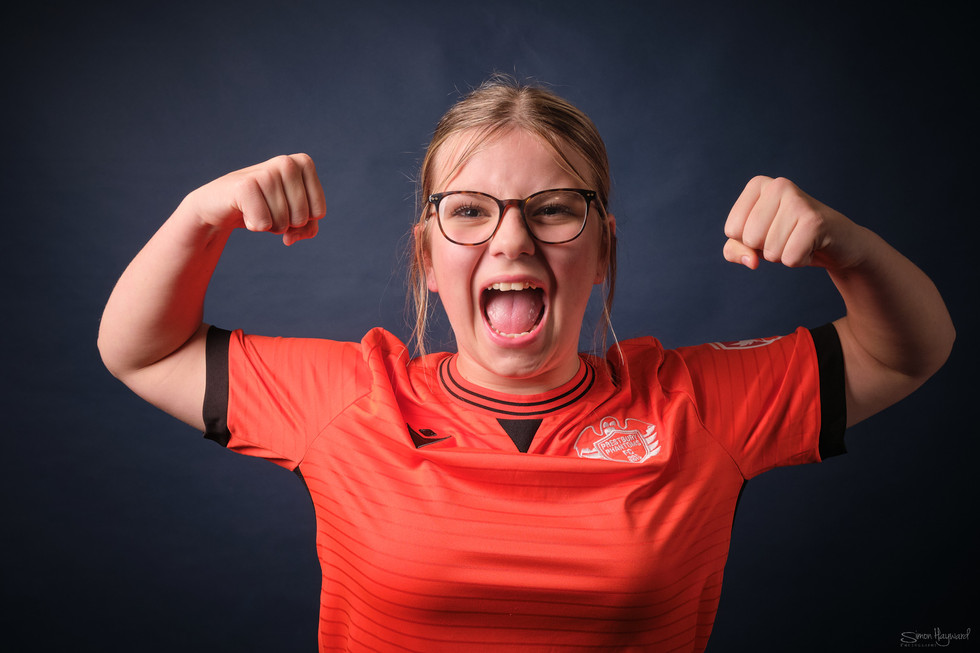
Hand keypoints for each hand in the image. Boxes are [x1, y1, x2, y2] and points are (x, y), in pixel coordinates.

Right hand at [182, 154, 325, 245]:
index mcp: (303, 163)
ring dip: (268, 225)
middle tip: (266, 207)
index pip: (318, 212)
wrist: (221, 204)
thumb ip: (308, 229)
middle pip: (302, 218)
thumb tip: (290, 237)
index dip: (302, 219)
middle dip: (285, 223)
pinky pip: (264, 224)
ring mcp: (266, 172)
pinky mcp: (246, 186)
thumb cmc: (263, 207)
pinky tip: (244, 211)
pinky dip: (254, 226)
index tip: (284, 205)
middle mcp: (286, 162)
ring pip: (283, 222)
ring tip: (255, 208)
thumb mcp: (293, 218)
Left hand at [723, 176, 860, 270]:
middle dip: (766, 249)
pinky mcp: (814, 221)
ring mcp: (797, 201)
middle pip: (749, 239)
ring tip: (800, 239)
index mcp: (758, 185)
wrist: (838, 242)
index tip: (770, 230)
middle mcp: (777, 185)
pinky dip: (799, 260)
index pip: (731, 229)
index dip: (748, 241)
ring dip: (784, 255)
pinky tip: (811, 246)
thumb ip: (734, 250)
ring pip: (770, 251)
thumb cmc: (789, 238)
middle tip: (788, 236)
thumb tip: (750, 260)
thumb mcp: (753, 244)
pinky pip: (790, 258)